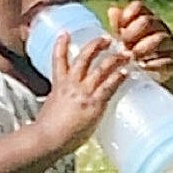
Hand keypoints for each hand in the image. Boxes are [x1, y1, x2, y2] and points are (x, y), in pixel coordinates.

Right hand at [36, 32, 130, 157]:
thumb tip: (67, 113)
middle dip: (96, 45)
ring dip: (115, 59)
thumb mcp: (51, 110)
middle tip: (106, 39)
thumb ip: (61, 106)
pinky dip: (118, 78)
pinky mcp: (94, 103)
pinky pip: (109, 86)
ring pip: (101, 68)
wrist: (47, 138)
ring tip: (125, 54)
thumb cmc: (47, 131)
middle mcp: (72, 84)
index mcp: (59, 85)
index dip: (61, 45)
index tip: (65, 33)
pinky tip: (126, 73)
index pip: (58, 60)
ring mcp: (83, 92)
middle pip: (84, 58)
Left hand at [108, 0, 172, 83]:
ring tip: (132, 57)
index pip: (138, 7)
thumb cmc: (136, 51)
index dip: (127, 15)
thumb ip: (118, 26)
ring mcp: (168, 44)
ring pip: (158, 40)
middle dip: (132, 33)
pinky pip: (165, 61)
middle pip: (147, 21)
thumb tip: (112, 10)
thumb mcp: (125, 39)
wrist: (154, 75)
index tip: (119, 28)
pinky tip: (143, 67)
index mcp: (146, 18)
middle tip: (123, 45)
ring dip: (142, 49)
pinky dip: (152, 65)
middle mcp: (159, 27)